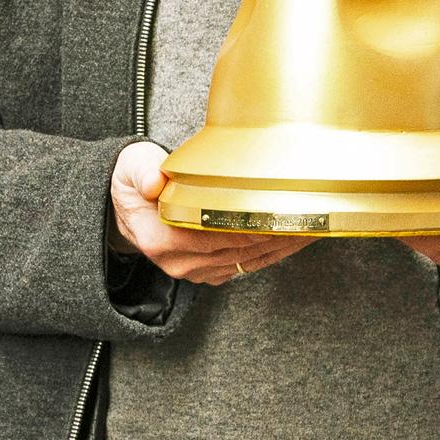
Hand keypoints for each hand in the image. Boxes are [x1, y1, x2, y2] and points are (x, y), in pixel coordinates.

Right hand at [108, 140, 313, 284]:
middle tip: (313, 214)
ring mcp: (195, 271)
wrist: (126, 206)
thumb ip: (142, 172)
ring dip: (283, 246)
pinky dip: (272, 252)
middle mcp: (179, 262)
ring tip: (313, 226)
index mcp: (161, 239)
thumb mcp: (131, 167)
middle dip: (278, 233)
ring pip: (248, 261)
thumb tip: (154, 182)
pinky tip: (294, 238)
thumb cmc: (135, 181)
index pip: (217, 234)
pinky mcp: (208, 271)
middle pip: (240, 249)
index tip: (283, 211)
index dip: (253, 225)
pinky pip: (246, 265)